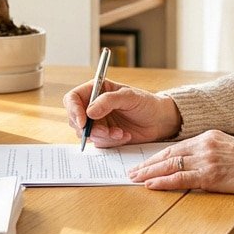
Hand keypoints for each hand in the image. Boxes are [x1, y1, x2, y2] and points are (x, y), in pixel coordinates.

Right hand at [63, 78, 181, 146]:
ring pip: (86, 134)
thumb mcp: (129, 97)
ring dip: (103, 136)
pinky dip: (111, 141)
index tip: (82, 122)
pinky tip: (124, 135)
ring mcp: (97, 122)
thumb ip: (108, 101)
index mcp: (96, 90)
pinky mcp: (104, 136)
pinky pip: (98, 143)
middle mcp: (93, 106)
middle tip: (107, 131)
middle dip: (89, 128)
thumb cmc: (147, 103)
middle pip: (75, 119)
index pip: (73, 99)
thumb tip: (89, 112)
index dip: (73, 110)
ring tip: (121, 133)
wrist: (160, 121)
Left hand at [127, 130, 233, 194]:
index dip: (156, 156)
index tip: (144, 162)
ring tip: (135, 179)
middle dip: (147, 164)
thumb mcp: (227, 148)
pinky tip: (151, 185)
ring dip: (150, 173)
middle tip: (131, 171)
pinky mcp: (210, 176)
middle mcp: (204, 145)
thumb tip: (189, 162)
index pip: (175, 147)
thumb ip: (207, 151)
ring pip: (170, 166)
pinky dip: (163, 182)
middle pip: (168, 155)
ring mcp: (206, 160)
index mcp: (207, 136)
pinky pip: (180, 179)